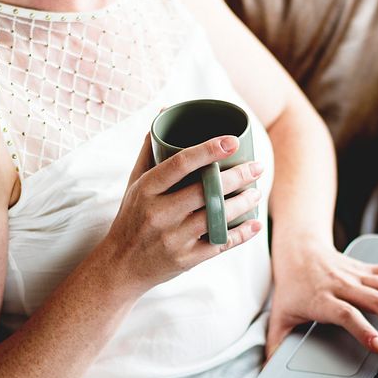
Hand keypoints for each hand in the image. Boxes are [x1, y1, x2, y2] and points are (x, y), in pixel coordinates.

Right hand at [104, 133, 262, 292]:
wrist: (119, 266)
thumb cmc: (131, 218)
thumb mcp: (134, 184)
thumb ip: (150, 150)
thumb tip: (164, 112)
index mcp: (146, 190)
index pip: (180, 164)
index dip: (208, 150)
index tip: (232, 140)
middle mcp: (158, 213)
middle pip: (204, 191)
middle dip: (237, 177)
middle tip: (258, 167)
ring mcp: (172, 238)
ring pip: (216, 218)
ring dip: (243, 204)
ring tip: (256, 193)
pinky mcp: (184, 260)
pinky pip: (218, 244)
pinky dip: (240, 234)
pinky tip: (254, 223)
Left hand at [266, 239, 377, 360]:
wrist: (298, 250)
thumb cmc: (290, 288)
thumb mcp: (279, 317)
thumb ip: (275, 346)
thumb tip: (267, 374)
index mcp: (322, 299)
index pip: (347, 314)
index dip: (365, 330)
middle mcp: (343, 284)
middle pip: (377, 301)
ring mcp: (359, 274)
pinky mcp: (369, 268)